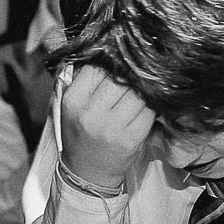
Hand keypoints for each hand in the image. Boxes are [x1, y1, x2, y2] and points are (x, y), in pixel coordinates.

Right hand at [59, 65, 154, 188]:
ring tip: (141, 92)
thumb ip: (83, 79)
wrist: (87, 172)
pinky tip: (146, 107)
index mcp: (73, 100)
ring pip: (138, 94)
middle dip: (130, 76)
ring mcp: (112, 128)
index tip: (119, 63)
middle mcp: (91, 113)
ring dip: (143, 91)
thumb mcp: (72, 105)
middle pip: (121, 79)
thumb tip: (104, 51)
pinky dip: (151, 107)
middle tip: (135, 76)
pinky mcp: (131, 139)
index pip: (98, 68)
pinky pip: (149, 112)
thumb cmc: (80, 133)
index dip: (112, 63)